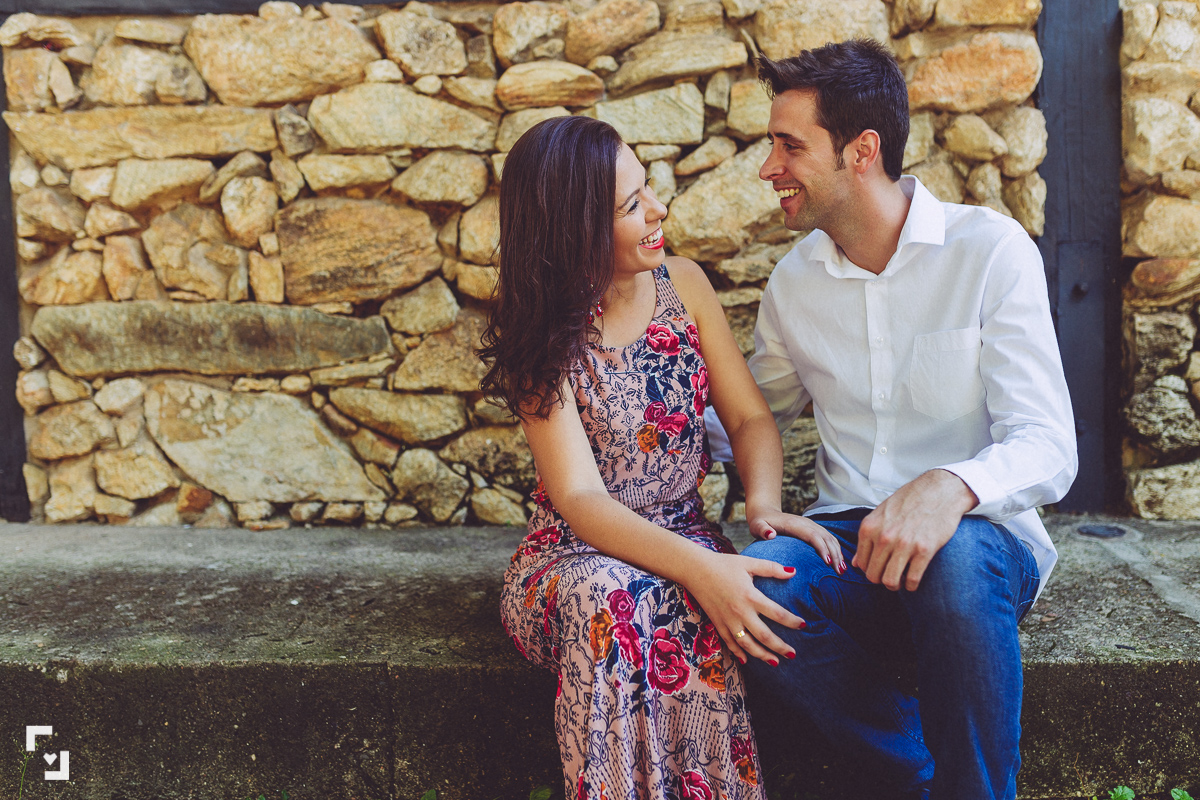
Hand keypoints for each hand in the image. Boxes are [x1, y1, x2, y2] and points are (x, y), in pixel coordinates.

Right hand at [685, 550, 804, 665]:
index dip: (792, 621)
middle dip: (780, 647)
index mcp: (750, 596)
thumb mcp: (749, 562)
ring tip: (775, 662)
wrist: (695, 569)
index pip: (777, 613)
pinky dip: (739, 654)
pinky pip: (730, 643)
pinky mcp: (718, 624)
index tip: (804, 626)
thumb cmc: (724, 564)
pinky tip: (747, 661)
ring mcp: (728, 621)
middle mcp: (740, 612)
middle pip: (764, 636)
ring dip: (762, 656)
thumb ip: (772, 568)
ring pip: (747, 645)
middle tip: (793, 654)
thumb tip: (794, 571)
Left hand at [748, 507, 844, 573]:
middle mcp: (806, 523)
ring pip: (830, 538)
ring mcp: (811, 525)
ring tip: (843, 570)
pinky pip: (828, 538)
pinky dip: (835, 549)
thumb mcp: (756, 525)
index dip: (822, 548)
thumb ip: (762, 530)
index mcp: (795, 524)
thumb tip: (771, 535)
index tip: (827, 563)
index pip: (813, 536)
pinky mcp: (813, 529)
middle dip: (835, 554)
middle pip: (826, 538)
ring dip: (838, 553)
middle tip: (840, 572)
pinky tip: (838, 561)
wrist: (765, 512)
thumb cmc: (760, 522)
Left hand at [853, 469, 978, 591]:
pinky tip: (913, 580)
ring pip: (890, 581)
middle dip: (881, 580)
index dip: (870, 570)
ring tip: (901, 580)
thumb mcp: (881, 513)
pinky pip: (912, 579)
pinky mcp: (924, 550)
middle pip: (873, 575)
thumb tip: (855, 563)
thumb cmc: (910, 500)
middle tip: (891, 576)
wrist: (940, 490)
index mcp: (870, 527)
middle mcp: (884, 537)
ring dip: (895, 585)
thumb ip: (867, 537)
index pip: (861, 564)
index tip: (880, 568)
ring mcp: (904, 544)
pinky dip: (912, 585)